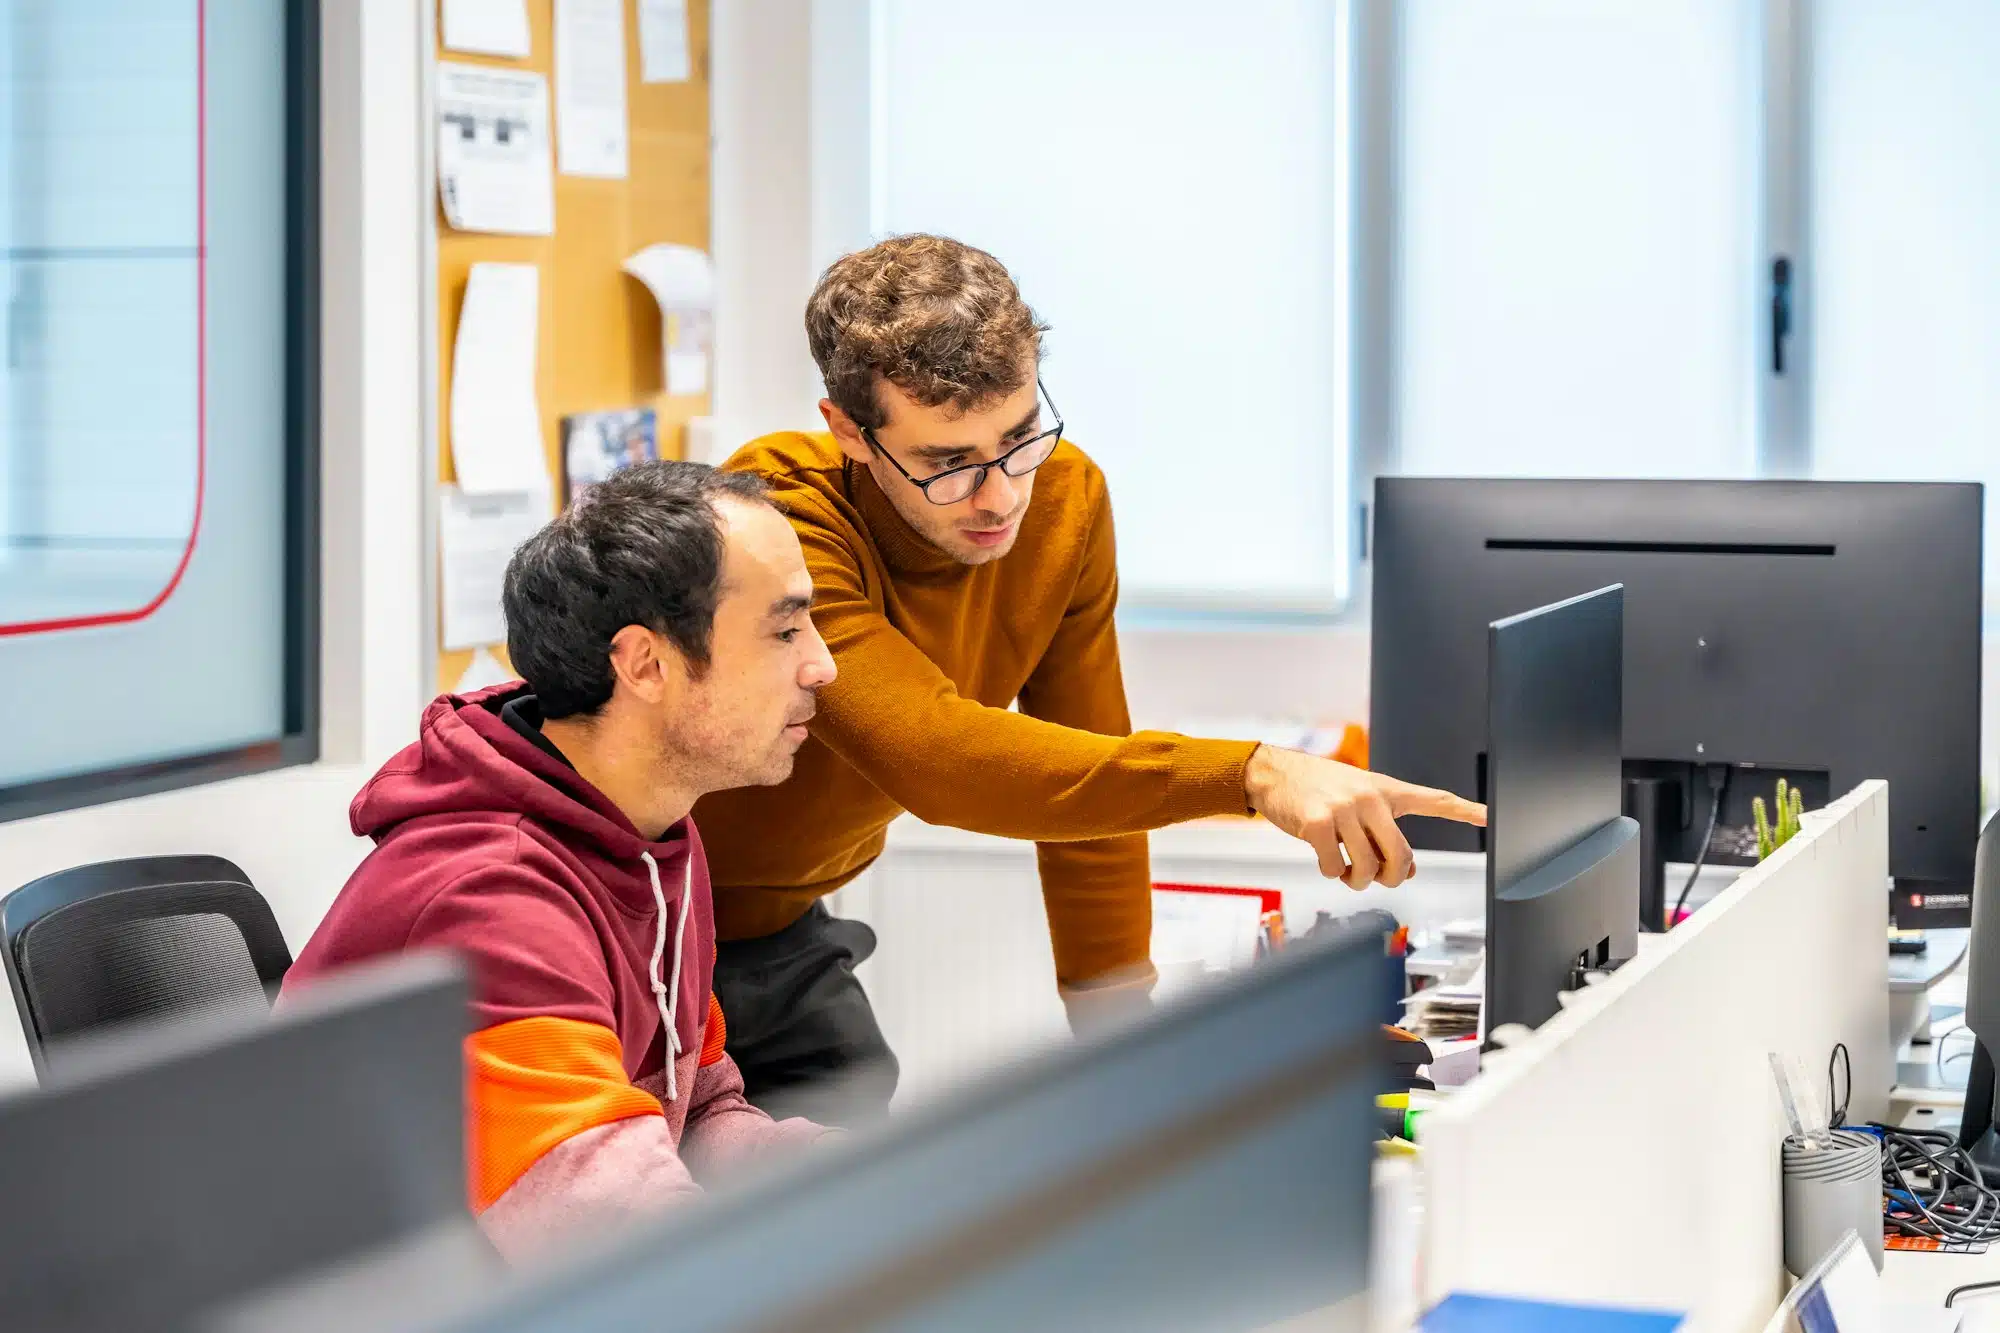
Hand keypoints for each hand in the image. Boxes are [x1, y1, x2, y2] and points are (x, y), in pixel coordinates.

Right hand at [1243, 746, 1486, 889]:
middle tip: (1377, 877)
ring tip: (1344, 866)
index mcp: (1385, 789)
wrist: (1274, 772)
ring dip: (1356, 879)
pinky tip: (1322, 856)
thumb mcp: (1358, 802)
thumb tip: (1408, 873)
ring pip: (1367, 869)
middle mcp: (1369, 797)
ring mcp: (1343, 809)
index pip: (1433, 799)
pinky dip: (1329, 871)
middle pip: (1401, 856)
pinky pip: (1335, 868)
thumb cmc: (1318, 789)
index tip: (1492, 816)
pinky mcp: (1316, 823)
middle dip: (1391, 878)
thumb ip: (1384, 833)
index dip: (1465, 810)